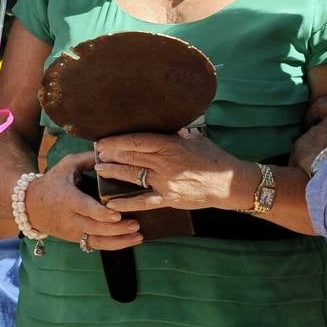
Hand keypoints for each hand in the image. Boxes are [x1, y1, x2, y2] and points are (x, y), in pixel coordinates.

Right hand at [25, 152, 141, 250]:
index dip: (101, 213)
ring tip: (138, 237)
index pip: (85, 208)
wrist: (31, 207)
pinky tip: (130, 242)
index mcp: (67, 198)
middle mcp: (70, 218)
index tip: (117, 214)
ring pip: (96, 241)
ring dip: (118, 241)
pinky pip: (96, 246)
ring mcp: (73, 231)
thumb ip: (87, 159)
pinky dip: (113, 245)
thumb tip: (109, 151)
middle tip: (135, 225)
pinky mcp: (76, 239)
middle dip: (116, 229)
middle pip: (94, 227)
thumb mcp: (66, 165)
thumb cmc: (52, 182)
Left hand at [95, 132, 255, 213]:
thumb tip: (163, 123)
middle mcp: (166, 163)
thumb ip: (176, 132)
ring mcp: (167, 182)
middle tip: (96, 153)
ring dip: (115, 173)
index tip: (103, 141)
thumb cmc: (213, 157)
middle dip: (112, 155)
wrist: (229, 184)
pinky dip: (127, 202)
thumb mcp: (195, 138)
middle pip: (132, 157)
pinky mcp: (169, 199)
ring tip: (100, 169)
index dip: (117, 141)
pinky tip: (112, 203)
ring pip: (134, 176)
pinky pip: (144, 201)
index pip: (138, 141)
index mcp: (171, 145)